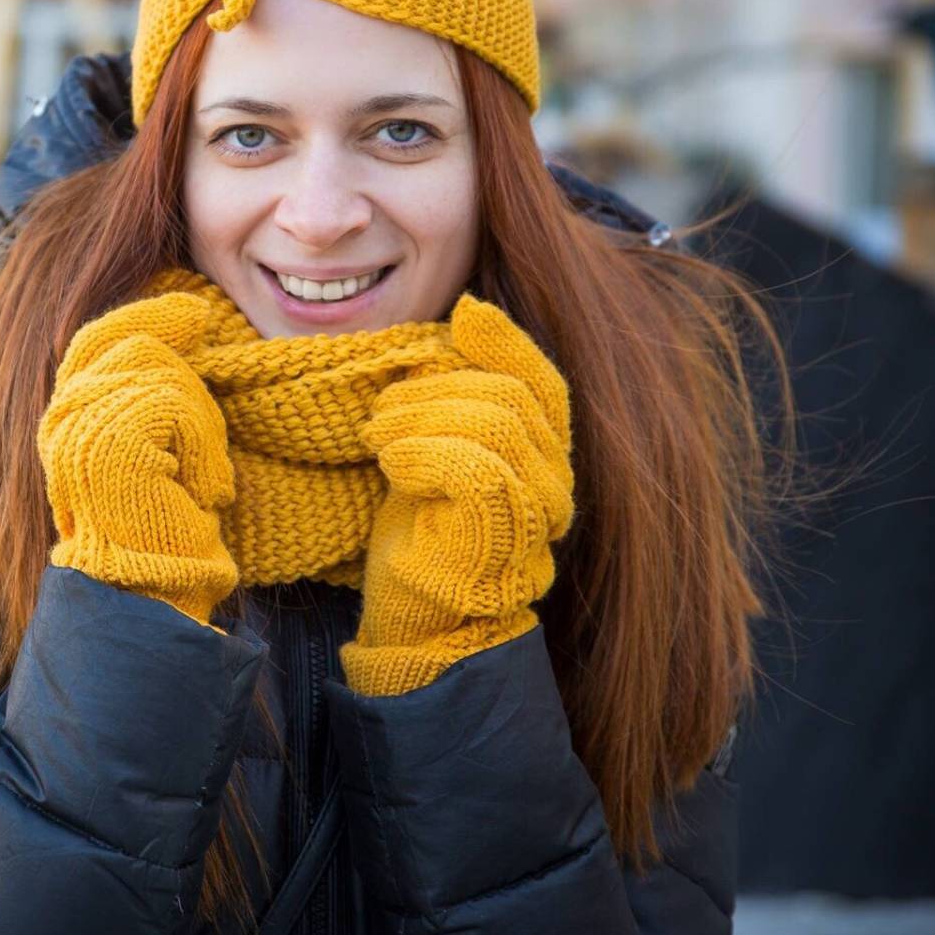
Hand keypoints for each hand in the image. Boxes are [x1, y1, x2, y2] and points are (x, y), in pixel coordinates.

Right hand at [38, 291, 237, 628]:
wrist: (152, 591)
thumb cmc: (163, 531)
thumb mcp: (155, 448)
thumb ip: (149, 396)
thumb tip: (184, 327)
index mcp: (67, 417)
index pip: (99, 338)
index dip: (147, 314)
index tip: (195, 312)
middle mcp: (62, 417)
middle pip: (135, 346)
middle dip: (187, 381)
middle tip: (207, 444)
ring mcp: (80, 426)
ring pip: (163, 373)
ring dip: (202, 426)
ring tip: (204, 481)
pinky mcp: (110, 440)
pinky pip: (176, 404)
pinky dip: (205, 448)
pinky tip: (204, 491)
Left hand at [344, 293, 574, 694]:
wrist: (417, 620)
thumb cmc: (421, 533)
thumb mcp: (435, 449)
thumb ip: (457, 395)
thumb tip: (469, 314)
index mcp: (542, 458)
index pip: (544, 382)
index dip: (506, 342)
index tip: (462, 315)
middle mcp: (553, 484)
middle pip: (510, 396)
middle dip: (434, 388)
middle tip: (383, 412)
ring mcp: (534, 515)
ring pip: (494, 423)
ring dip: (421, 417)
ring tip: (381, 437)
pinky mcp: (502, 538)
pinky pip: (474, 466)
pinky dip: (423, 452)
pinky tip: (394, 466)